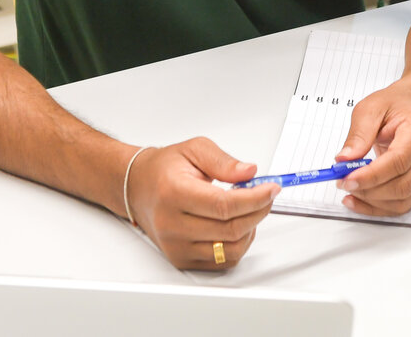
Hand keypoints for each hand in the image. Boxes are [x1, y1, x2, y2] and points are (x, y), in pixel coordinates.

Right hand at [126, 138, 276, 270]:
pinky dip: (238, 244)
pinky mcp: (181, 259)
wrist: (139, 188)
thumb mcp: (195, 149)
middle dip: (258, 211)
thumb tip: (249, 173)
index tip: (271, 188)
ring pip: (229, 249)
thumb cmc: (165, 168)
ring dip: (250, 229)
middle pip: (230, 229)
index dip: (254, 198)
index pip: (223, 205)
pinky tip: (238, 225)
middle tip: (266, 195)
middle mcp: (172, 224)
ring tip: (250, 208)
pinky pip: (221, 261)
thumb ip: (224, 162)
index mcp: (174, 193)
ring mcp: (176, 246)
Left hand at [334, 82, 410, 215]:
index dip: (372, 175)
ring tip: (350, 192)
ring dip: (373, 202)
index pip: (398, 160)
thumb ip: (359, 134)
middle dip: (370, 191)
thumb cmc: (394, 105)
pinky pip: (404, 204)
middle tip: (344, 184)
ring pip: (404, 200)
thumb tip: (345, 160)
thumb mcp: (371, 108)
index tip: (347, 179)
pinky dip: (380, 207)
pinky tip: (362, 200)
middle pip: (403, 185)